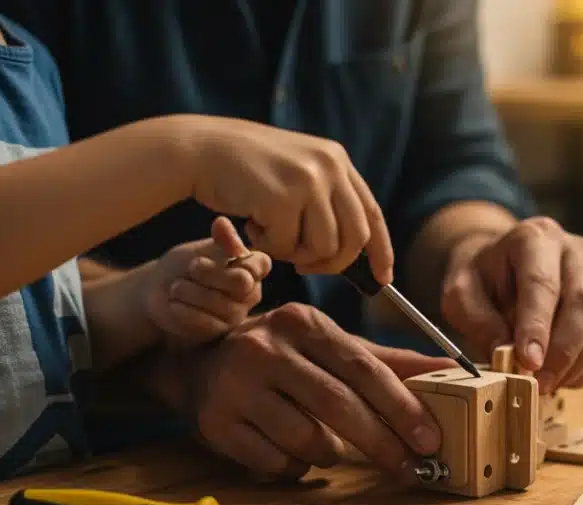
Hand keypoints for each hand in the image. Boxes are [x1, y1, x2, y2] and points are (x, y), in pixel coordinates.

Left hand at [146, 216, 270, 345]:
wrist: (159, 289)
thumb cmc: (184, 265)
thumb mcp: (201, 249)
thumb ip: (218, 241)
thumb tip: (222, 222)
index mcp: (252, 268)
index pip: (260, 264)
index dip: (233, 259)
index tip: (201, 258)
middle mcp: (250, 292)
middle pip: (240, 283)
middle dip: (210, 273)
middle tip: (191, 267)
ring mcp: (236, 314)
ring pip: (222, 304)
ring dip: (192, 292)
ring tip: (176, 287)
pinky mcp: (219, 331)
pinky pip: (207, 322)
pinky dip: (185, 310)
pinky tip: (174, 303)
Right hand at [181, 116, 392, 284]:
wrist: (199, 149)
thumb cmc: (244, 169)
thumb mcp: (296, 172)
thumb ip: (325, 200)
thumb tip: (355, 250)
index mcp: (336, 159)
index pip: (372, 213)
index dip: (381, 250)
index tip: (383, 278)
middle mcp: (329, 166)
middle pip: (355, 237)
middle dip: (333, 263)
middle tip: (304, 268)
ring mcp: (307, 181)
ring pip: (323, 247)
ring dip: (295, 254)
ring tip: (269, 234)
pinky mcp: (282, 198)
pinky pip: (287, 248)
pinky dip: (268, 247)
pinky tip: (251, 224)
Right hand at [188, 303, 455, 480]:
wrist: (198, 363)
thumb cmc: (282, 356)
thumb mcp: (330, 346)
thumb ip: (390, 361)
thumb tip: (454, 370)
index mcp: (302, 323)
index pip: (363, 368)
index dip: (402, 407)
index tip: (431, 439)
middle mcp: (265, 348)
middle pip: (338, 406)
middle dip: (382, 443)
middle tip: (411, 468)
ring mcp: (236, 386)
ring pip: (307, 440)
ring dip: (331, 454)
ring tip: (333, 447)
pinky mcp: (216, 423)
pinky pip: (276, 462)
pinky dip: (296, 466)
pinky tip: (292, 451)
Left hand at [441, 217, 582, 393]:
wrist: (502, 268)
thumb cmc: (482, 280)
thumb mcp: (461, 293)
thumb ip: (477, 320)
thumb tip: (505, 354)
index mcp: (536, 238)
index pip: (542, 283)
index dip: (537, 326)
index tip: (528, 361)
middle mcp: (576, 252)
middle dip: (562, 351)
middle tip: (538, 382)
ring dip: (576, 365)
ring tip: (545, 384)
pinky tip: (560, 378)